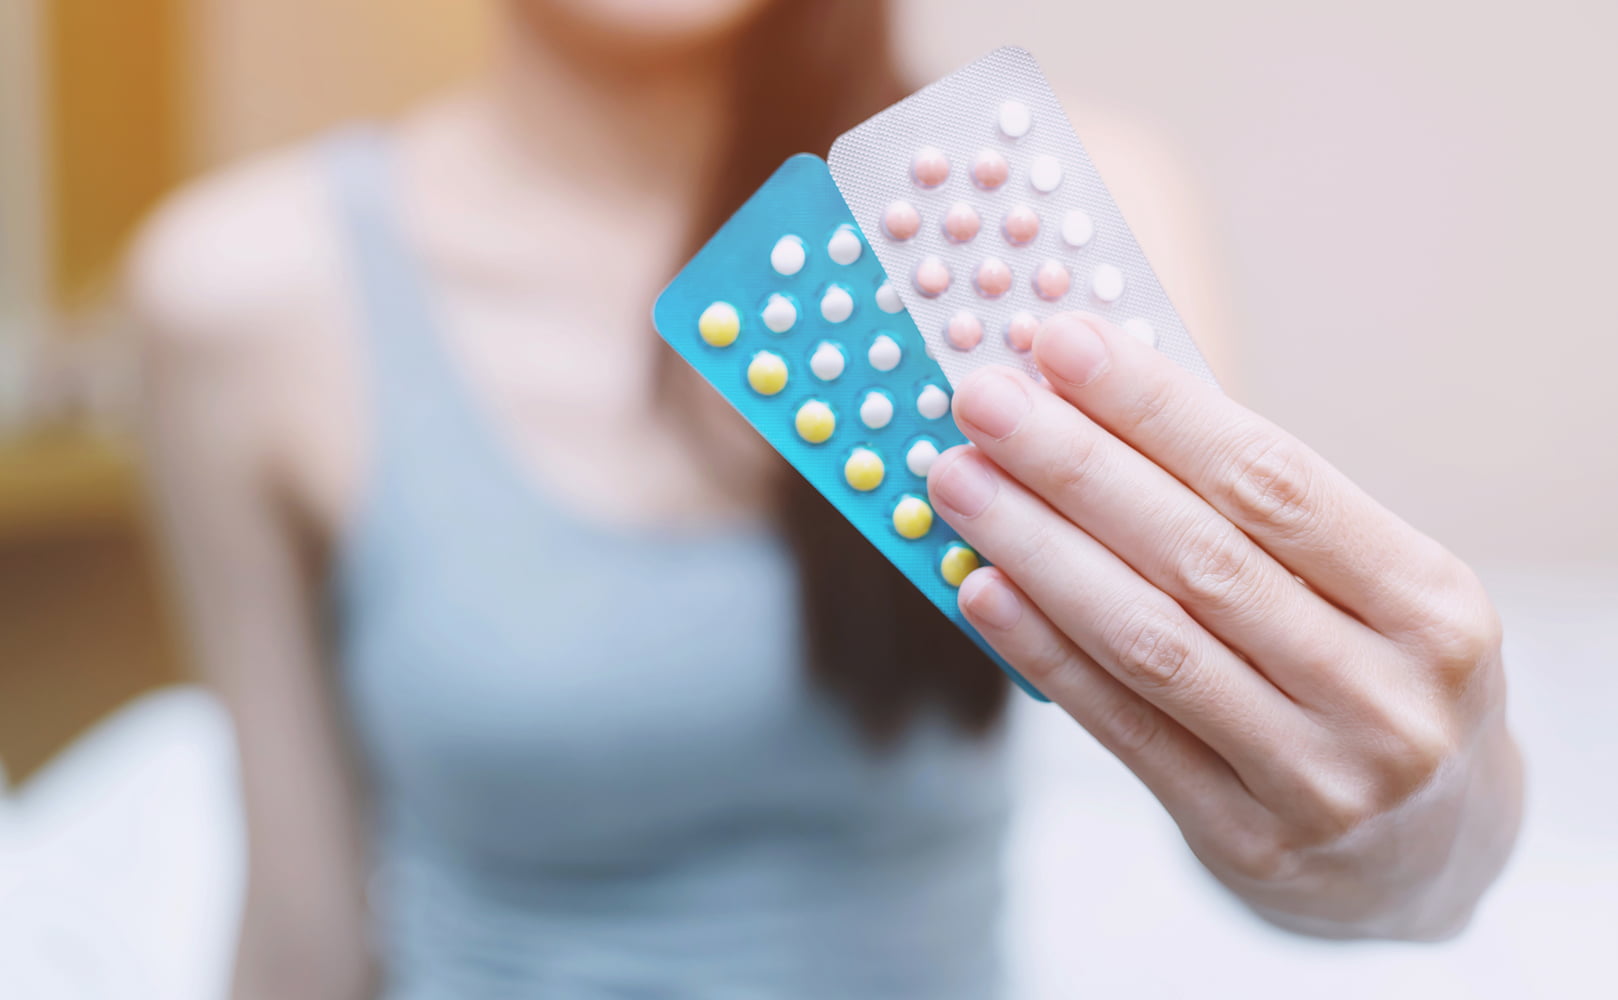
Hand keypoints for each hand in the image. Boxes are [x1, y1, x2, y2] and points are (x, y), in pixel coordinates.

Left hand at [929, 313, 1522, 938]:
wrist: (1437, 855)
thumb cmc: (1377, 678)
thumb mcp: (1373, 591)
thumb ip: (1257, 516)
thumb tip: (1095, 406)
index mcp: (1432, 604)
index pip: (1273, 481)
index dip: (1158, 407)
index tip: (1062, 344)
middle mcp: (1387, 696)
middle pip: (1200, 556)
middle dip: (1075, 466)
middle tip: (982, 399)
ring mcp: (1319, 779)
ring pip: (1150, 640)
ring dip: (1038, 549)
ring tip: (958, 481)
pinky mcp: (1247, 840)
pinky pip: (1125, 729)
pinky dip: (1044, 652)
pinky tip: (981, 588)